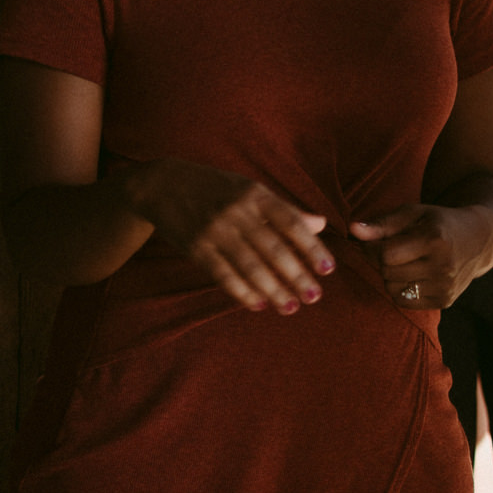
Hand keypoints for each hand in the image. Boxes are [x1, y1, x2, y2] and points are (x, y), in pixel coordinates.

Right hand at [125, 158, 332, 313]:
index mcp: (255, 195)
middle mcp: (237, 212)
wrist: (164, 185)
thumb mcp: (251, 190)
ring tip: (290, 307)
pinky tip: (258, 304)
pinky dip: (241, 291)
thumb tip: (321, 225)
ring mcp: (215, 230)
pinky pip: (223, 274)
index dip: (311, 247)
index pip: (291, 223)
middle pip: (273, 249)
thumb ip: (285, 210)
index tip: (328, 270)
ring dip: (272, 290)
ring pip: (250, 266)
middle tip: (314, 297)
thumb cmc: (217, 188)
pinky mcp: (196, 247)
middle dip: (296, 275)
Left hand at [351, 203, 492, 308]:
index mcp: (435, 239)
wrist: (478, 239)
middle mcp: (443, 266)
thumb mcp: (413, 214)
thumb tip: (352, 230)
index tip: (375, 239)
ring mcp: (446, 287)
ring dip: (391, 276)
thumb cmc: (438, 222)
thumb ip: (382, 223)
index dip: (373, 247)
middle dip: (382, 261)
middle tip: (392, 249)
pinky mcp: (445, 301)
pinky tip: (414, 274)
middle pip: (388, 273)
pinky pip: (404, 302)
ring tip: (406, 260)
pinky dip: (402, 289)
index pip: (386, 254)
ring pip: (393, 290)